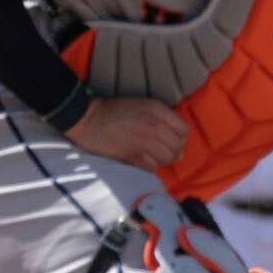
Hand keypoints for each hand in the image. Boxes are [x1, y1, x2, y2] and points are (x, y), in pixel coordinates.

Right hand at [65, 96, 188, 172]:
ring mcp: (144, 141)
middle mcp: (154, 125)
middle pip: (178, 146)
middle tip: (163, 152)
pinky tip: (144, 162)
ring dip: (162, 160)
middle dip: (174, 151)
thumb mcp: (144, 105)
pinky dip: (151, 167)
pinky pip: (153, 167)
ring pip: (167, 158)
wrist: (89, 118)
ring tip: (154, 157)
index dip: (181, 138)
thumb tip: (178, 140)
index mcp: (158, 110)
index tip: (173, 141)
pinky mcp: (133, 155)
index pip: (184, 130)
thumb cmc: (115, 111)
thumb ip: (162, 118)